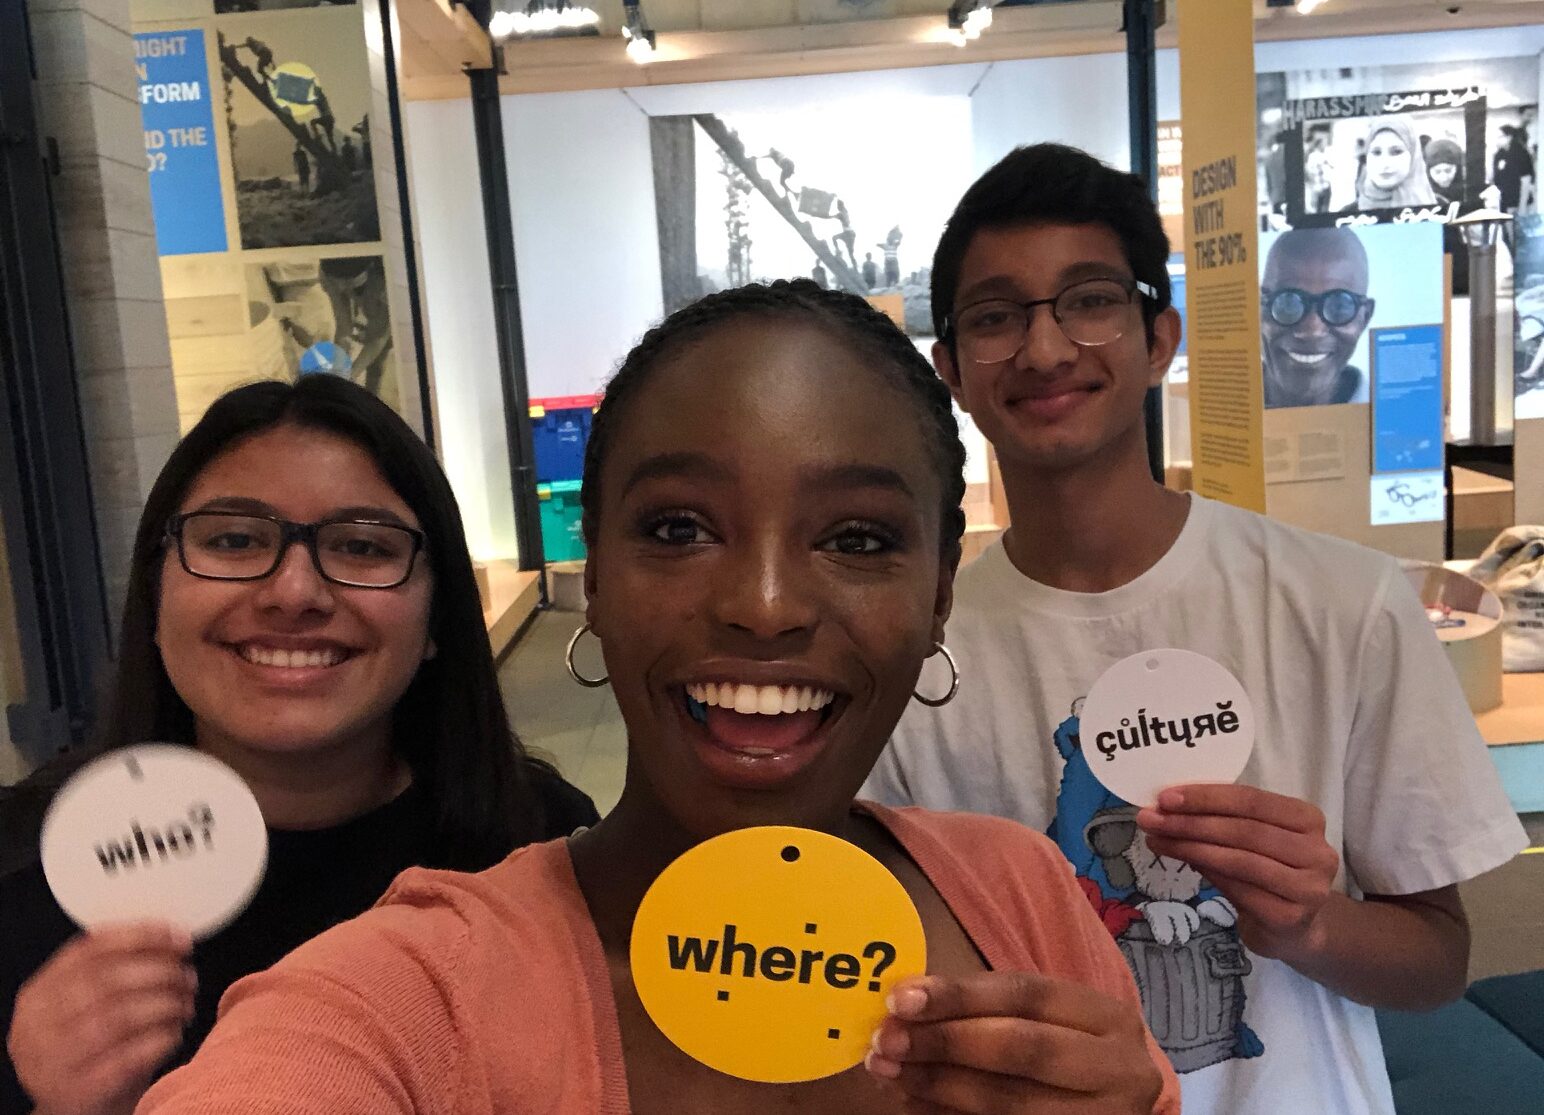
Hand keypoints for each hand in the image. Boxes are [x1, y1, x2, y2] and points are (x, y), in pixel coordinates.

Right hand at [7, 923, 195, 1114]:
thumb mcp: (84, 1005)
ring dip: (164, 1005)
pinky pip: (126, 1059)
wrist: (74, 1108)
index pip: (89, 949)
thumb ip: (113, 970)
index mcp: (38, 994)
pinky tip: (175, 1032)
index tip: (179, 937)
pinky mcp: (76, 1093)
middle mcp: (36, 1026)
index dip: (141, 937)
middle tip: (187, 975)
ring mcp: (52, 1062)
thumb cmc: (90, 1047)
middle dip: (158, 973)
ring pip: (116, 1019)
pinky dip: (159, 1040)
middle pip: (105, 982)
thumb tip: (172, 938)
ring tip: (185, 1003)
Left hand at [864, 972, 1163, 1112]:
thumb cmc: (1067, 1054)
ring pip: (1008, 1102)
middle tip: (886, 1039)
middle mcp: (1118, 1070)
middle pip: (1021, 1048)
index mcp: (1109, 1019)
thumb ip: (991, 1008)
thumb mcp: (1051, 1022)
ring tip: (888, 1070)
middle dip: (945, 1042)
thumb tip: (906, 1001)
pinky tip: (913, 1101)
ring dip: (936, 1085)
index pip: (1028, 994)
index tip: (901, 998)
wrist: (1109, 1109)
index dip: (960, 995)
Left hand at [1137, 784, 1338, 960]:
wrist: (1293, 928)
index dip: (1206, 797)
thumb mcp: (1253, 837)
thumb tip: (1169, 806)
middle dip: (1190, 823)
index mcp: (1308, 819)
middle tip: (1150, 818)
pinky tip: (1181, 861)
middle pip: (1243, 830)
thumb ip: (1223, 819)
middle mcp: (1316, 852)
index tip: (1165, 797)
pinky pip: (1237, 889)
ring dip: (1190, 847)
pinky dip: (1205, 872)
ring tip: (1156, 839)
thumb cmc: (1267, 870)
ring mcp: (1307, 888)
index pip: (1252, 800)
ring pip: (1238, 860)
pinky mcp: (1289, 917)